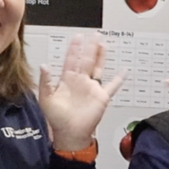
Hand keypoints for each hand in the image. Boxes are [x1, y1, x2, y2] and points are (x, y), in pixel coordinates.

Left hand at [38, 34, 125, 150]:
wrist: (70, 134)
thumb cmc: (57, 119)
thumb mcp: (46, 99)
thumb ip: (45, 81)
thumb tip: (44, 65)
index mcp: (67, 81)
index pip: (71, 60)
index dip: (74, 49)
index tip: (77, 37)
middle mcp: (80, 82)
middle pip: (86, 60)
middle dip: (90, 47)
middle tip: (94, 35)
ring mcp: (92, 88)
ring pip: (98, 68)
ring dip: (101, 56)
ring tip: (103, 44)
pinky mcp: (102, 97)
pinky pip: (112, 86)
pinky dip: (119, 79)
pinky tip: (124, 71)